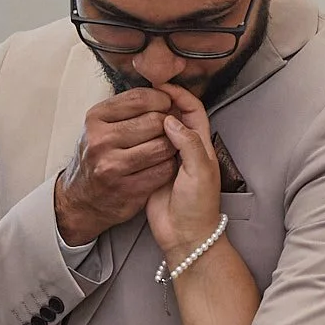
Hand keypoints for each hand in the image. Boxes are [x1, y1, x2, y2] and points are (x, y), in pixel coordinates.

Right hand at [55, 88, 178, 244]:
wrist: (83, 199)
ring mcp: (112, 166)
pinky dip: (168, 167)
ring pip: (163, 146)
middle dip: (169, 125)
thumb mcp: (101, 126)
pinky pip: (163, 170)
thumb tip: (161, 89)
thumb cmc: (100, 156)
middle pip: (155, 121)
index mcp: (95, 118)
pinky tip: (162, 166)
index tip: (168, 105)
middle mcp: (100, 140)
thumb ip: (126, 108)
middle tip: (168, 131)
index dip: (162, 99)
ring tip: (166, 148)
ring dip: (171, 147)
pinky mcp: (127, 188)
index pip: (140, 98)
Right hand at [146, 84, 223, 262]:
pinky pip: (143, 148)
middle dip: (159, 105)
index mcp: (201, 144)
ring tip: (132, 117)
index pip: (192, 109)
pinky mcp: (150, 170)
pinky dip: (136, 139)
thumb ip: (188, 143)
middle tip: (141, 102)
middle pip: (173, 116)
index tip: (160, 87)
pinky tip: (123, 134)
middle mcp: (185, 148)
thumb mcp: (199, 172)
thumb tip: (169, 120)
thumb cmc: (198, 206)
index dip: (178, 95)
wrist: (185, 237)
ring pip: (156, 130)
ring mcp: (167, 159)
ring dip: (146, 121)